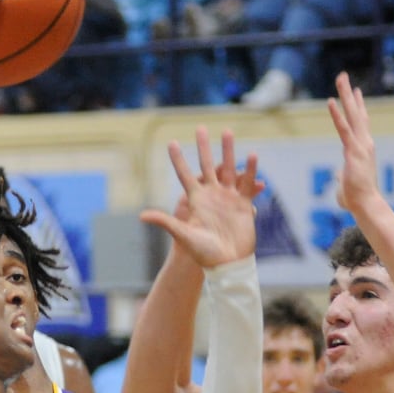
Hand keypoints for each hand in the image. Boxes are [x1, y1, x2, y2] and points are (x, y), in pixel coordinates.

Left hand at [140, 128, 259, 268]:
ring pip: (228, 169)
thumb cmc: (204, 253)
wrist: (227, 264)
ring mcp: (228, 198)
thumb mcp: (183, 235)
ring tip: (227, 131)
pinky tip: (251, 155)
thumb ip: (165, 222)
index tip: (172, 143)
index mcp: (196, 201)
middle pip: (206, 165)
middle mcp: (211, 196)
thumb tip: (142, 216)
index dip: (178, 160)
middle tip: (200, 128)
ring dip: (228, 151)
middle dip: (203, 147)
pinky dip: (249, 170)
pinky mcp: (243, 205)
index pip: (185, 175)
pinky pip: (247, 184)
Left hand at [326, 72, 382, 218]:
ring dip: (346, 95)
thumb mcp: (345, 183)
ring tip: (341, 78)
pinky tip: (331, 101)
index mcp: (363, 149)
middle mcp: (364, 143)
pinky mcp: (353, 150)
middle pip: (357, 113)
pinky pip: (343, 128)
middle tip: (343, 76)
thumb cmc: (356, 198)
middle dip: (350, 94)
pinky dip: (337, 114)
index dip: (358, 107)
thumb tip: (338, 175)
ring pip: (352, 115)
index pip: (361, 123)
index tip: (356, 92)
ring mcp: (360, 145)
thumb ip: (342, 176)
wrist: (365, 204)